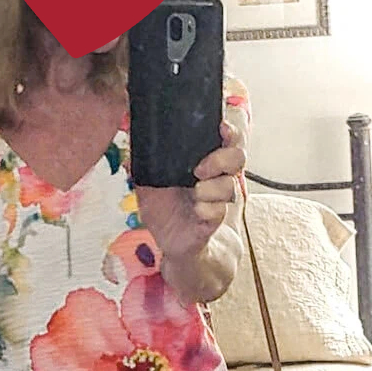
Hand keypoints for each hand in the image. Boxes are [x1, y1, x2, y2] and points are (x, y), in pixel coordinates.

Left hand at [133, 118, 246, 265]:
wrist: (169, 241)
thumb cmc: (164, 208)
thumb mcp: (147, 181)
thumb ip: (144, 161)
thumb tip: (134, 139)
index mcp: (203, 163)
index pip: (225, 140)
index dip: (229, 132)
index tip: (221, 129)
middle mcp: (214, 178)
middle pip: (237, 158)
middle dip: (221, 159)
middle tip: (199, 170)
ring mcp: (217, 199)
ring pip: (229, 185)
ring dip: (210, 189)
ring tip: (195, 194)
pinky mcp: (214, 220)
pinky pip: (219, 210)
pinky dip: (207, 209)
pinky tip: (197, 211)